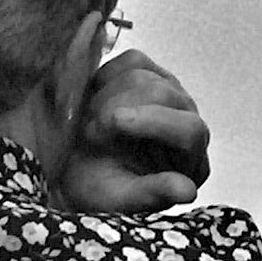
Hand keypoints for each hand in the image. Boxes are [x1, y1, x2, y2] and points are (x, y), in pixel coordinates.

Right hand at [55, 50, 211, 214]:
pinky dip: (106, 77)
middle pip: (164, 95)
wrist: (71, 171)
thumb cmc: (96, 188)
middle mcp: (187, 122)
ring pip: (144, 75)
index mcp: (190, 161)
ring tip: (88, 124)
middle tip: (89, 133)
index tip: (113, 122)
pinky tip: (93, 100)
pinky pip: (132, 60)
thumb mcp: (118, 200)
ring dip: (106, 97)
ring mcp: (171, 94)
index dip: (153, 123)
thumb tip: (187, 191)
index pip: (190, 131)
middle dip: (117, 109)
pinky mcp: (151, 73)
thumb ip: (152, 194)